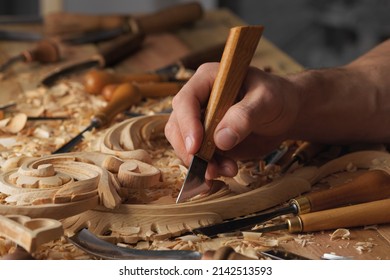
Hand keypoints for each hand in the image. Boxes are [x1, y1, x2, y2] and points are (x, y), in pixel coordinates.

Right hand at [165, 63, 301, 178]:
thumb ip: (244, 116)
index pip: (185, 101)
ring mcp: (201, 122)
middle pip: (177, 126)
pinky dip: (209, 168)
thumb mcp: (266, 100)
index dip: (187, 124)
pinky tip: (228, 171)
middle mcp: (198, 100)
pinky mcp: (208, 141)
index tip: (196, 147)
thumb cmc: (277, 97)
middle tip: (208, 169)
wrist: (286, 114)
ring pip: (184, 145)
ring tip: (227, 171)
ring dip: (200, 163)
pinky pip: (199, 157)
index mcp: (207, 80)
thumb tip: (220, 140)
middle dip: (189, 151)